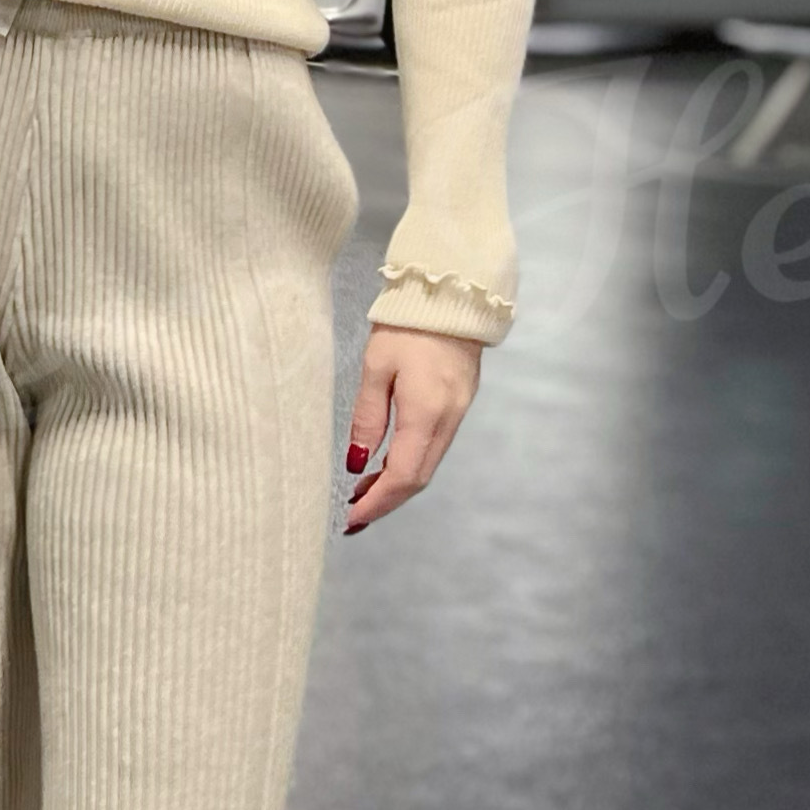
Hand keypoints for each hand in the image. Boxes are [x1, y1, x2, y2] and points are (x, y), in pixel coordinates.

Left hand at [341, 323, 480, 532]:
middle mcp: (447, 419)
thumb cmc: (408, 323)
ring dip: (396, 483)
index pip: (403, 475)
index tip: (351, 518)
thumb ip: (367, 416)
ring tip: (362, 491)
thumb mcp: (376, 366)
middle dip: (385, 500)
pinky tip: (386, 462)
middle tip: (352, 513)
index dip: (377, 502)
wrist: (452, 291)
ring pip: (427, 464)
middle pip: (418, 478)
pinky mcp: (459, 402)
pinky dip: (409, 462)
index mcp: (426, 412)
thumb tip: (356, 461)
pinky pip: (434, 446)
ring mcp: (457, 412)